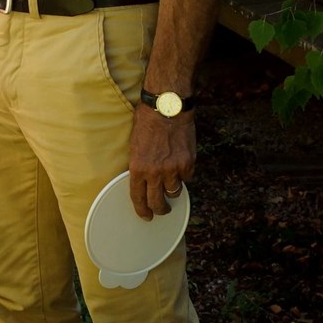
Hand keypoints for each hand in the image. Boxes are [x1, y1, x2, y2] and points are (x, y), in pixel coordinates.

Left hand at [126, 104, 196, 220]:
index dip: (142, 210)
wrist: (167, 107)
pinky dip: (184, 174)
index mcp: (137, 168)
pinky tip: (181, 165)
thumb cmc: (147, 121)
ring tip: (171, 184)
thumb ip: (138, 164)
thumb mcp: (134, 144)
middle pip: (158, 202)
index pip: (138, 197)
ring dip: (173, 190)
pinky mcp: (188, 163)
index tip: (146, 216)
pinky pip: (187, 178)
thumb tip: (142, 180)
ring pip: (175, 192)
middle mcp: (155, 172)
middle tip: (161, 210)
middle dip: (160, 210)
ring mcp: (173, 169)